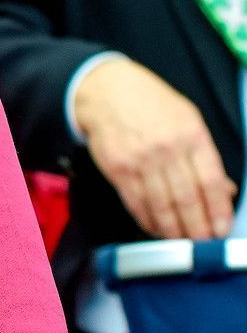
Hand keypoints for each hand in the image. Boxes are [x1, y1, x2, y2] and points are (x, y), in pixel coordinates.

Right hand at [72, 54, 236, 239]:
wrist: (106, 91)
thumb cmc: (151, 104)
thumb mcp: (187, 120)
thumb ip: (205, 156)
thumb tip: (225, 190)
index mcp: (191, 135)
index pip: (211, 181)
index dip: (218, 210)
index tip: (222, 228)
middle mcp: (167, 149)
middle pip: (187, 199)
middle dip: (197, 227)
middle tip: (202, 242)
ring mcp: (140, 161)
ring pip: (161, 206)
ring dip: (173, 230)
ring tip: (181, 241)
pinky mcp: (117, 170)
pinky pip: (136, 203)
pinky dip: (148, 220)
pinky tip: (156, 228)